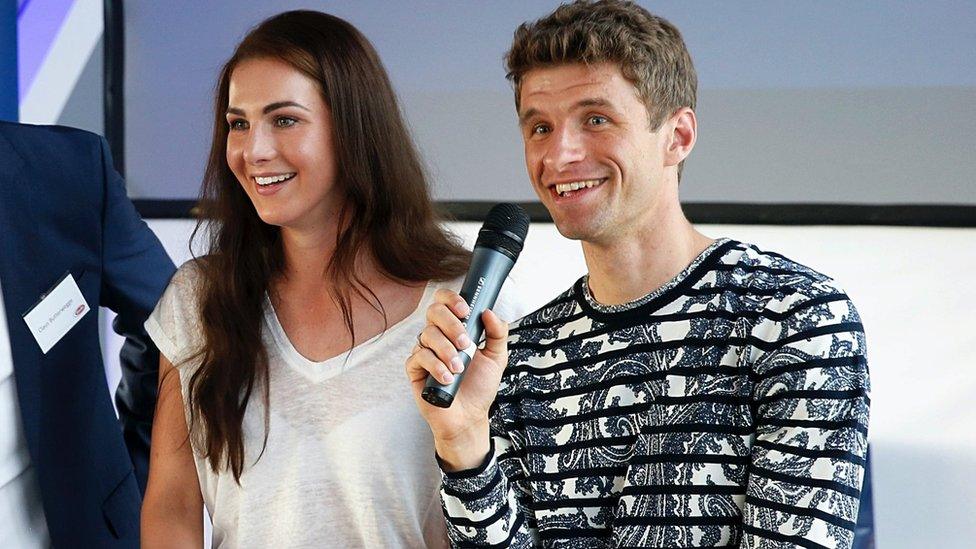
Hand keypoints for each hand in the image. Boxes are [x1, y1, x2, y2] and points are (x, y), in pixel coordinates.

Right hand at [405, 289, 508, 469]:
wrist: (469, 416)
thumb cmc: (480, 386)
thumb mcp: (497, 357)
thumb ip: (497, 333)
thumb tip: (489, 312)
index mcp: (454, 328)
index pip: (445, 301)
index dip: (451, 300)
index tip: (466, 311)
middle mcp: (437, 336)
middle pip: (433, 312)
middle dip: (452, 325)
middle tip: (466, 344)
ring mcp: (424, 351)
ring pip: (427, 334)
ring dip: (447, 350)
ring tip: (460, 368)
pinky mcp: (415, 369)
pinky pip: (419, 357)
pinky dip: (435, 366)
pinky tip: (447, 378)